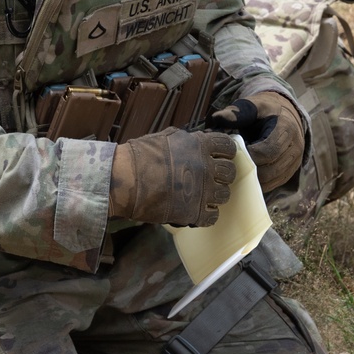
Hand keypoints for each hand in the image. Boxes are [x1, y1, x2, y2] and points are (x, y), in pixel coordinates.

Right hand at [109, 129, 236, 226]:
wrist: (124, 180)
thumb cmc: (139, 156)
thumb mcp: (166, 137)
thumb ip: (187, 140)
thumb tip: (196, 140)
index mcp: (200, 145)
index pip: (228, 147)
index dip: (226, 154)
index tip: (220, 158)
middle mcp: (206, 167)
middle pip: (229, 173)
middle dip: (222, 176)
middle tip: (211, 180)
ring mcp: (203, 191)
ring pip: (224, 195)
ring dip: (215, 196)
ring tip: (202, 197)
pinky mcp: (195, 212)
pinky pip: (212, 216)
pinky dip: (207, 215)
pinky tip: (197, 211)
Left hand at [209, 90, 304, 191]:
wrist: (284, 115)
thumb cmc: (265, 111)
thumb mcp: (252, 106)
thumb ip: (236, 113)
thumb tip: (217, 119)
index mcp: (287, 129)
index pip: (268, 151)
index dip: (249, 156)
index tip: (232, 154)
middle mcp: (295, 147)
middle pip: (269, 170)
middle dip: (247, 170)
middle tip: (230, 166)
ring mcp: (295, 162)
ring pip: (271, 180)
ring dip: (251, 179)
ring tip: (236, 171)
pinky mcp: (291, 172)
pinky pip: (273, 184)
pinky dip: (258, 183)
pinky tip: (245, 175)